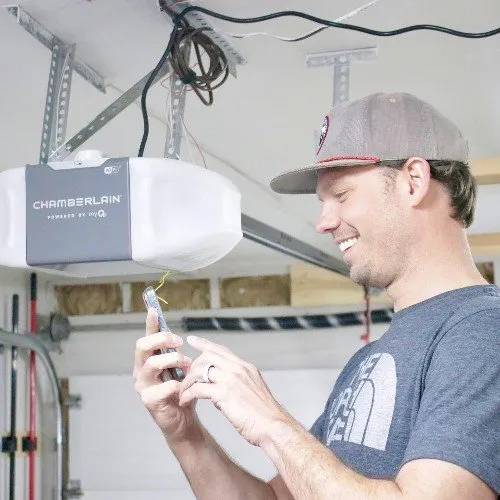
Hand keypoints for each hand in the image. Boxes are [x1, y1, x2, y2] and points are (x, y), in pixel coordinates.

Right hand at [133, 309, 197, 442]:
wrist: (185, 420)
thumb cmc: (183, 391)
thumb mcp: (183, 368)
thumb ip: (179, 354)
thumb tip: (186, 337)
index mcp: (148, 360)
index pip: (146, 337)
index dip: (150, 324)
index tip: (154, 310)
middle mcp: (141, 371)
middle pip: (142, 346)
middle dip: (161, 339)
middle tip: (179, 342)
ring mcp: (143, 386)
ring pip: (151, 363)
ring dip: (172, 360)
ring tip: (188, 364)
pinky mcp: (149, 401)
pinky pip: (161, 387)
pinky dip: (176, 384)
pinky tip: (184, 386)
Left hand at [178, 336, 290, 446]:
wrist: (275, 427)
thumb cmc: (265, 415)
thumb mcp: (253, 391)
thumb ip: (238, 384)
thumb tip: (221, 388)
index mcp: (246, 367)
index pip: (221, 349)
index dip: (204, 343)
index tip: (192, 339)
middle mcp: (238, 369)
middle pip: (207, 356)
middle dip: (192, 365)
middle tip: (185, 378)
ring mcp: (231, 380)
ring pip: (200, 370)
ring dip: (187, 381)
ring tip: (182, 392)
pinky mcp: (224, 394)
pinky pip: (198, 389)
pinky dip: (188, 394)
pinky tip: (185, 401)